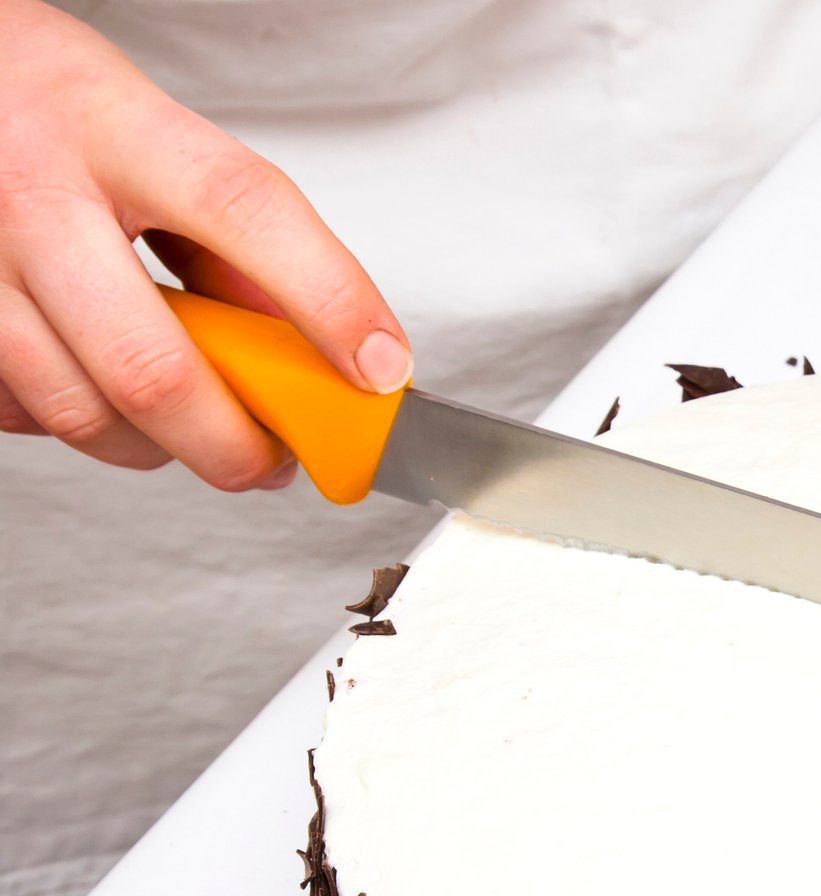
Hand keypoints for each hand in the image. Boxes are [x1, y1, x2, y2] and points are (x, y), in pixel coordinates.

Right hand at [0, 0, 406, 489]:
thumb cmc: (57, 107)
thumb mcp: (160, 138)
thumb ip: (239, 235)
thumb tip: (328, 340)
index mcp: (115, 130)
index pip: (244, 212)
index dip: (327, 298)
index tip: (380, 366)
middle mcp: (33, 193)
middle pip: (151, 365)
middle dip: (234, 442)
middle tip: (276, 458)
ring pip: (83, 410)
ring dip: (162, 448)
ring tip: (201, 431)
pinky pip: (25, 412)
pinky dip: (85, 423)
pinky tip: (108, 392)